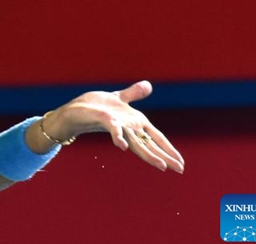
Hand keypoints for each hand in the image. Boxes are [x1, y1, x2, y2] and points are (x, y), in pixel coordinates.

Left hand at [45, 80, 184, 172]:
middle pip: (149, 144)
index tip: (181, 163)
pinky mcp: (105, 121)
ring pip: (135, 142)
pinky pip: (114, 130)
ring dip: (148, 154)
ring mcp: (117, 126)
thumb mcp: (118, 98)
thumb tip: (148, 85)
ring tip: (161, 166)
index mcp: (135, 123)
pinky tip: (122, 146)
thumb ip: (133, 94)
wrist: (74, 110)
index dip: (168, 149)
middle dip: (165, 156)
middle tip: (180, 170)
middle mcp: (128, 128)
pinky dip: (118, 137)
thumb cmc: (95, 107)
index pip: (156, 138)